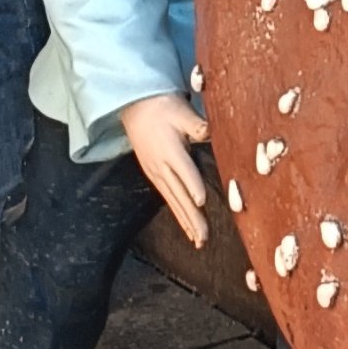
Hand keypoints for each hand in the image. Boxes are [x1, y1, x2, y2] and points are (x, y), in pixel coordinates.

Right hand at [120, 89, 210, 245]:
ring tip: (198, 241)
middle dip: (192, 217)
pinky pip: (168, 198)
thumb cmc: (162, 107)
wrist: (135, 108)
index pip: (183, 171)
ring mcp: (156, 173)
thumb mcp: (181, 111)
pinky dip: (178, 213)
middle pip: (179, 195)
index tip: (201, 202)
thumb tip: (212, 131)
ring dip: (186, 222)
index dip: (193, 186)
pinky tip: (187, 226)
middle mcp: (161, 166)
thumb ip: (197, 124)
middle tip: (204, 237)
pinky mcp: (154, 175)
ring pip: (173, 201)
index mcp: (169, 149)